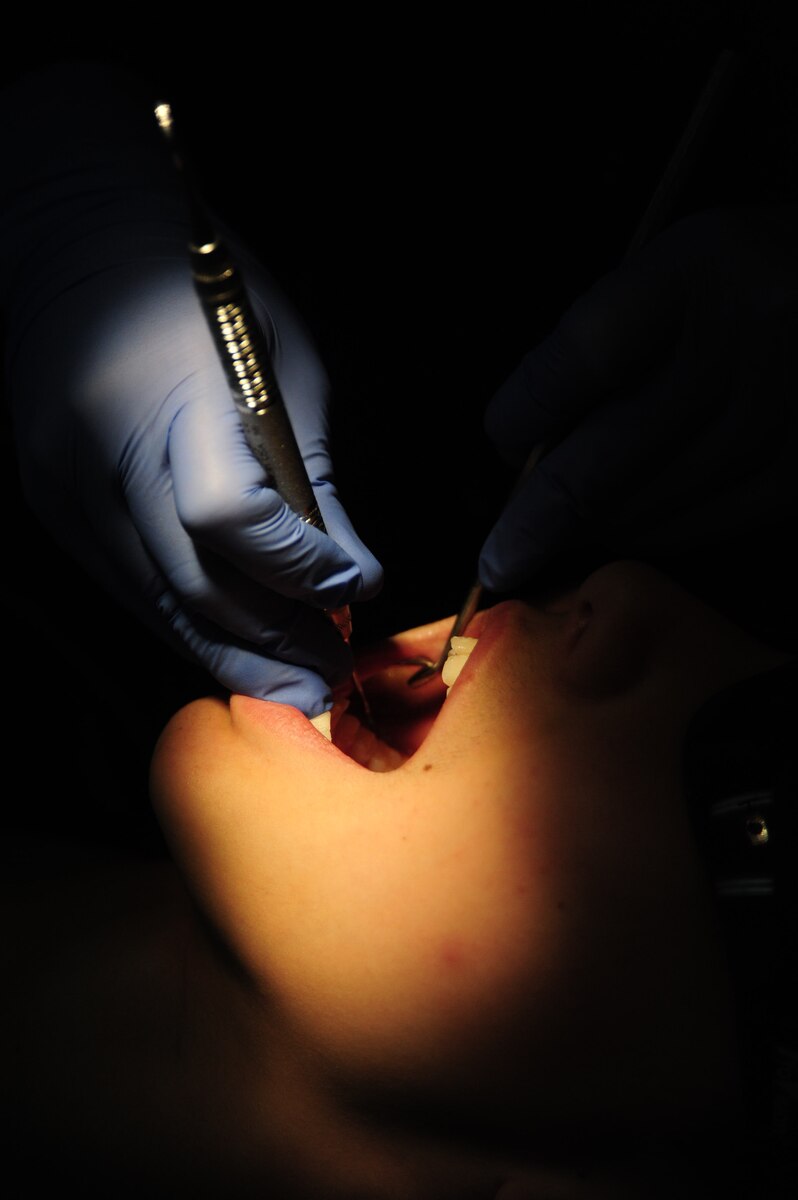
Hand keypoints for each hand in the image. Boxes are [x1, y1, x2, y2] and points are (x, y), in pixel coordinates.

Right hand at [2, 66, 381, 714]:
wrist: (76, 239)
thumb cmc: (199, 285)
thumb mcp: (282, 362)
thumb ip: (312, 475)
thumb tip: (355, 573)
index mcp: (171, 394)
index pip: (232, 515)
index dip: (301, 568)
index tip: (353, 585)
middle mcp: (104, 449)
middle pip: (193, 584)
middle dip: (273, 642)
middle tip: (328, 680)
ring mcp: (65, 483)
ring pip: (155, 602)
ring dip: (230, 651)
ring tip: (289, 684)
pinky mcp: (52, 502)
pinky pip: (126, 584)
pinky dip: (184, 621)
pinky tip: (232, 642)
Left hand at [479, 207, 797, 593]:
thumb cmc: (751, 280)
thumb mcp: (680, 270)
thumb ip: (613, 342)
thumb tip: (535, 443)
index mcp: (695, 272)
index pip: (578, 360)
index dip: (524, 415)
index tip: (502, 442)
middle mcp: (740, 342)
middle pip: (604, 462)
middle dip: (534, 524)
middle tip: (497, 559)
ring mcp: (778, 412)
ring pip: (649, 506)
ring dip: (591, 531)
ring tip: (561, 536)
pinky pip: (706, 524)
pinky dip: (655, 533)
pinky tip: (629, 528)